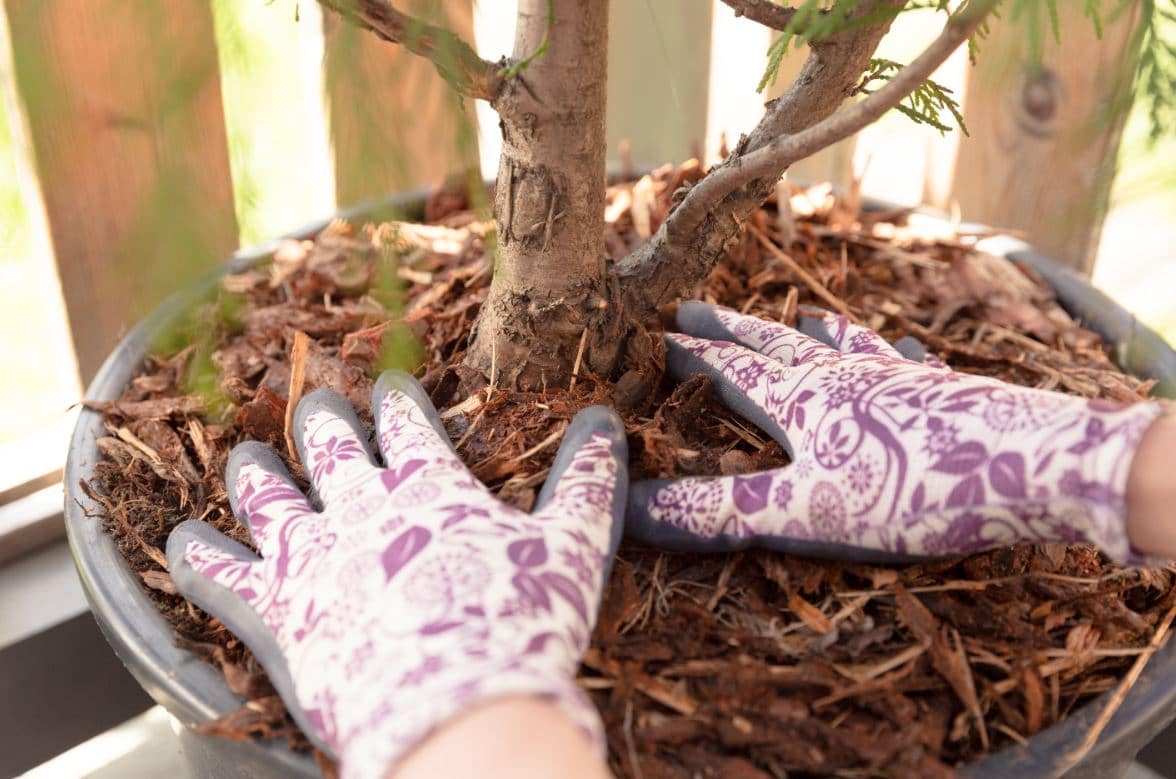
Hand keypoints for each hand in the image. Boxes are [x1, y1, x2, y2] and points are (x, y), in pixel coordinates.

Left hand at [167, 370, 627, 778]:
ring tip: (248, 457)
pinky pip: (218, 573)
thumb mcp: (574, 547)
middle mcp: (361, 507)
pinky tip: (180, 540)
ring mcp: (311, 556)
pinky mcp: (274, 611)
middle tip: (318, 408)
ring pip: (267, 494)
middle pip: (329, 445)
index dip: (397, 399)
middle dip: (323, 421)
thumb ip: (587, 481)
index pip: (405, 421)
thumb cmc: (522, 626)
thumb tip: (607, 420)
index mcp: (430, 486)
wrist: (461, 711)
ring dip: (256, 472)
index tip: (390, 386)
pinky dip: (196, 554)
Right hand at [626, 303, 1165, 563]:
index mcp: (802, 402)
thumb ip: (722, 510)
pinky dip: (893, 351)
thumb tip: (631, 509)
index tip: (652, 335)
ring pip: (841, 345)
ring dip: (811, 332)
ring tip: (799, 316)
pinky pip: (908, 362)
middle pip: (774, 346)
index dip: (688, 355)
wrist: (1037, 465)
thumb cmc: (914, 490)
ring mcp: (897, 379)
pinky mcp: (945, 392)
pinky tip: (901, 346)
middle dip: (731, 329)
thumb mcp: (806, 511)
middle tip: (694, 306)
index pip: (728, 370)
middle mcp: (843, 376)